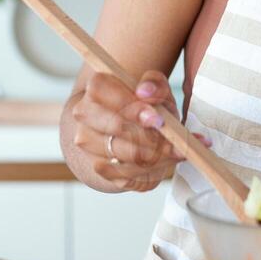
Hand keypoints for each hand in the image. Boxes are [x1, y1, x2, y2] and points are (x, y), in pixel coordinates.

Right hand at [70, 70, 207, 191]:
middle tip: (172, 140)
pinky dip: (150, 171)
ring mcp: (87, 142)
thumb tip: (145, 91)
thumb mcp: (157, 90)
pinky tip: (164, 161)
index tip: (158, 120)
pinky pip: (125, 175)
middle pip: (112, 126)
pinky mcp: (98, 167)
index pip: (102, 90)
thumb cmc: (146, 106)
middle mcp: (85, 115)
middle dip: (148, 136)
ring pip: (121, 155)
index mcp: (97, 88)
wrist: (132, 132)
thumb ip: (155, 84)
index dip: (131, 105)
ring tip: (175, 151)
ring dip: (154, 156)